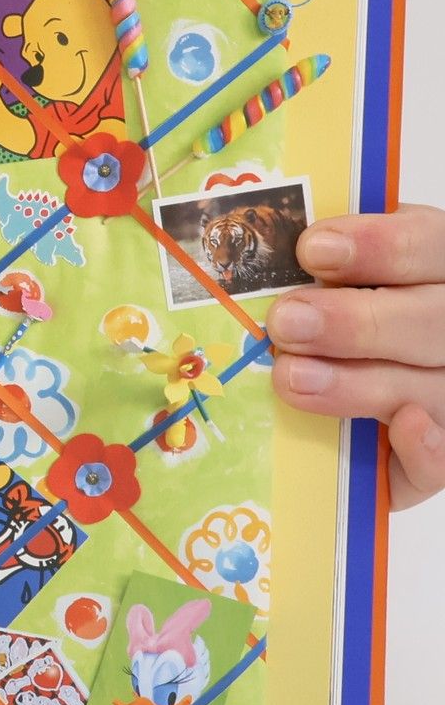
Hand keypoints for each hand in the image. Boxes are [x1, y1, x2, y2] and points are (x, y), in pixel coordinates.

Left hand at [268, 207, 444, 509]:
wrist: (370, 395)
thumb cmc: (336, 320)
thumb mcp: (338, 280)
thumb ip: (325, 268)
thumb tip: (276, 255)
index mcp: (436, 268)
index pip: (428, 245)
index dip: (378, 245)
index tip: (312, 250)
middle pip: (432, 320)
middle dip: (355, 322)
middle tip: (286, 322)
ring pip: (433, 387)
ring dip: (362, 384)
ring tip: (294, 378)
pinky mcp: (442, 450)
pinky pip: (444, 460)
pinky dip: (430, 447)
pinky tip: (405, 426)